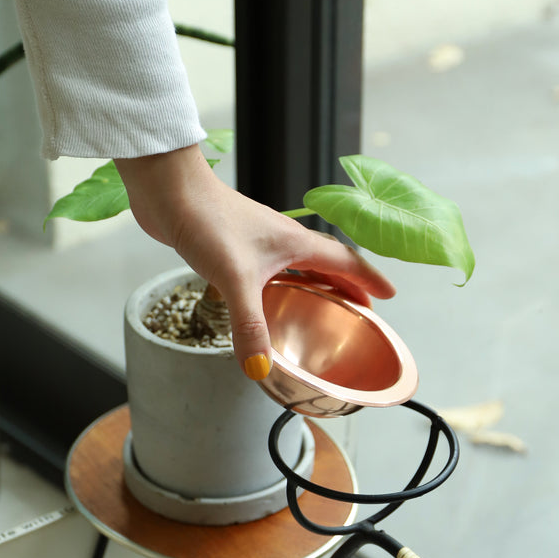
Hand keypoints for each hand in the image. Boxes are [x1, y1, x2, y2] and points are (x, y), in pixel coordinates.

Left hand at [115, 144, 394, 376]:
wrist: (169, 190)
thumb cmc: (207, 219)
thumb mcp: (234, 278)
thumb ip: (249, 324)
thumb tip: (260, 367)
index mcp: (295, 242)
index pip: (346, 261)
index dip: (369, 279)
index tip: (389, 295)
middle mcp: (282, 239)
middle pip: (327, 263)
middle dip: (347, 286)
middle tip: (361, 309)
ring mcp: (258, 241)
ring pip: (298, 265)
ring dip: (315, 285)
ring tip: (321, 308)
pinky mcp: (234, 245)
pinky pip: (270, 270)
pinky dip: (280, 286)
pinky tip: (265, 300)